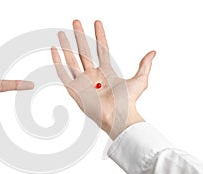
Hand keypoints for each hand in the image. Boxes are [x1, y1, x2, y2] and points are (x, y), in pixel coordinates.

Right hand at [51, 20, 155, 139]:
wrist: (119, 117)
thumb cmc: (129, 102)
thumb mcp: (140, 81)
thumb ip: (144, 66)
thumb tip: (153, 52)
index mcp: (106, 71)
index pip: (101, 48)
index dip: (100, 35)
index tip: (97, 22)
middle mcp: (93, 75)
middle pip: (84, 50)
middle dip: (79, 36)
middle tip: (76, 22)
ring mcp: (82, 81)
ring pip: (71, 59)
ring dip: (66, 46)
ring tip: (62, 32)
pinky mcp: (74, 89)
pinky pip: (63, 74)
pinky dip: (58, 62)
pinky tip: (55, 50)